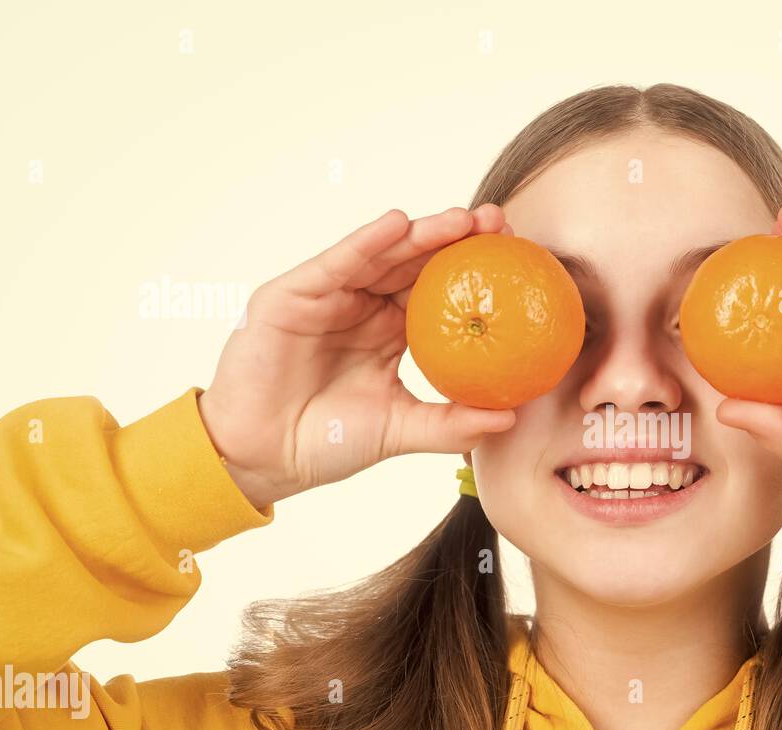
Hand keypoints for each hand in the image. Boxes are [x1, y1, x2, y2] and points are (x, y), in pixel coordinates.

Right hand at [198, 206, 517, 509]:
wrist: (261, 458)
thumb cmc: (326, 443)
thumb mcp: (400, 430)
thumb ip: (451, 424)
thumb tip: (510, 419)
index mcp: (391, 333)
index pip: (441, 293)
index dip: (477, 273)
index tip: (519, 259)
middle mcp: (363, 307)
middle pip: (417, 264)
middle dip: (458, 239)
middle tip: (501, 222)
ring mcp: (328, 297)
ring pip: (381, 256)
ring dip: (422, 233)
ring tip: (462, 219)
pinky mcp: (293, 295)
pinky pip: (335, 263)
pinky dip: (365, 243)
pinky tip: (396, 225)